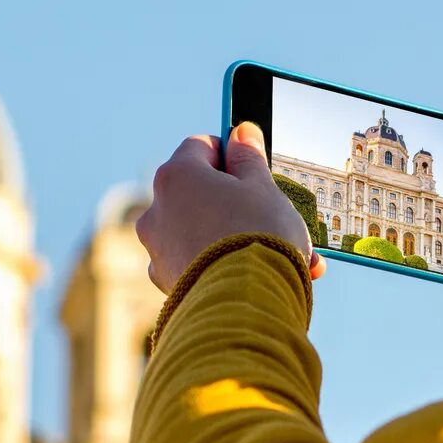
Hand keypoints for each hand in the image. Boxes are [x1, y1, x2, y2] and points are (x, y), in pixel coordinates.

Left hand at [136, 122, 323, 292]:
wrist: (245, 309)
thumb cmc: (256, 238)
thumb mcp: (263, 188)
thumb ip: (249, 158)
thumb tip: (241, 133)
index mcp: (177, 177)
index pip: (200, 146)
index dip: (230, 154)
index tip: (253, 169)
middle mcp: (157, 211)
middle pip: (199, 192)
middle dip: (237, 202)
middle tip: (275, 215)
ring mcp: (158, 250)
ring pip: (202, 232)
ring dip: (236, 237)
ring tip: (285, 255)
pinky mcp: (169, 284)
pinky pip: (200, 264)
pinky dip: (226, 266)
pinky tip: (263, 276)